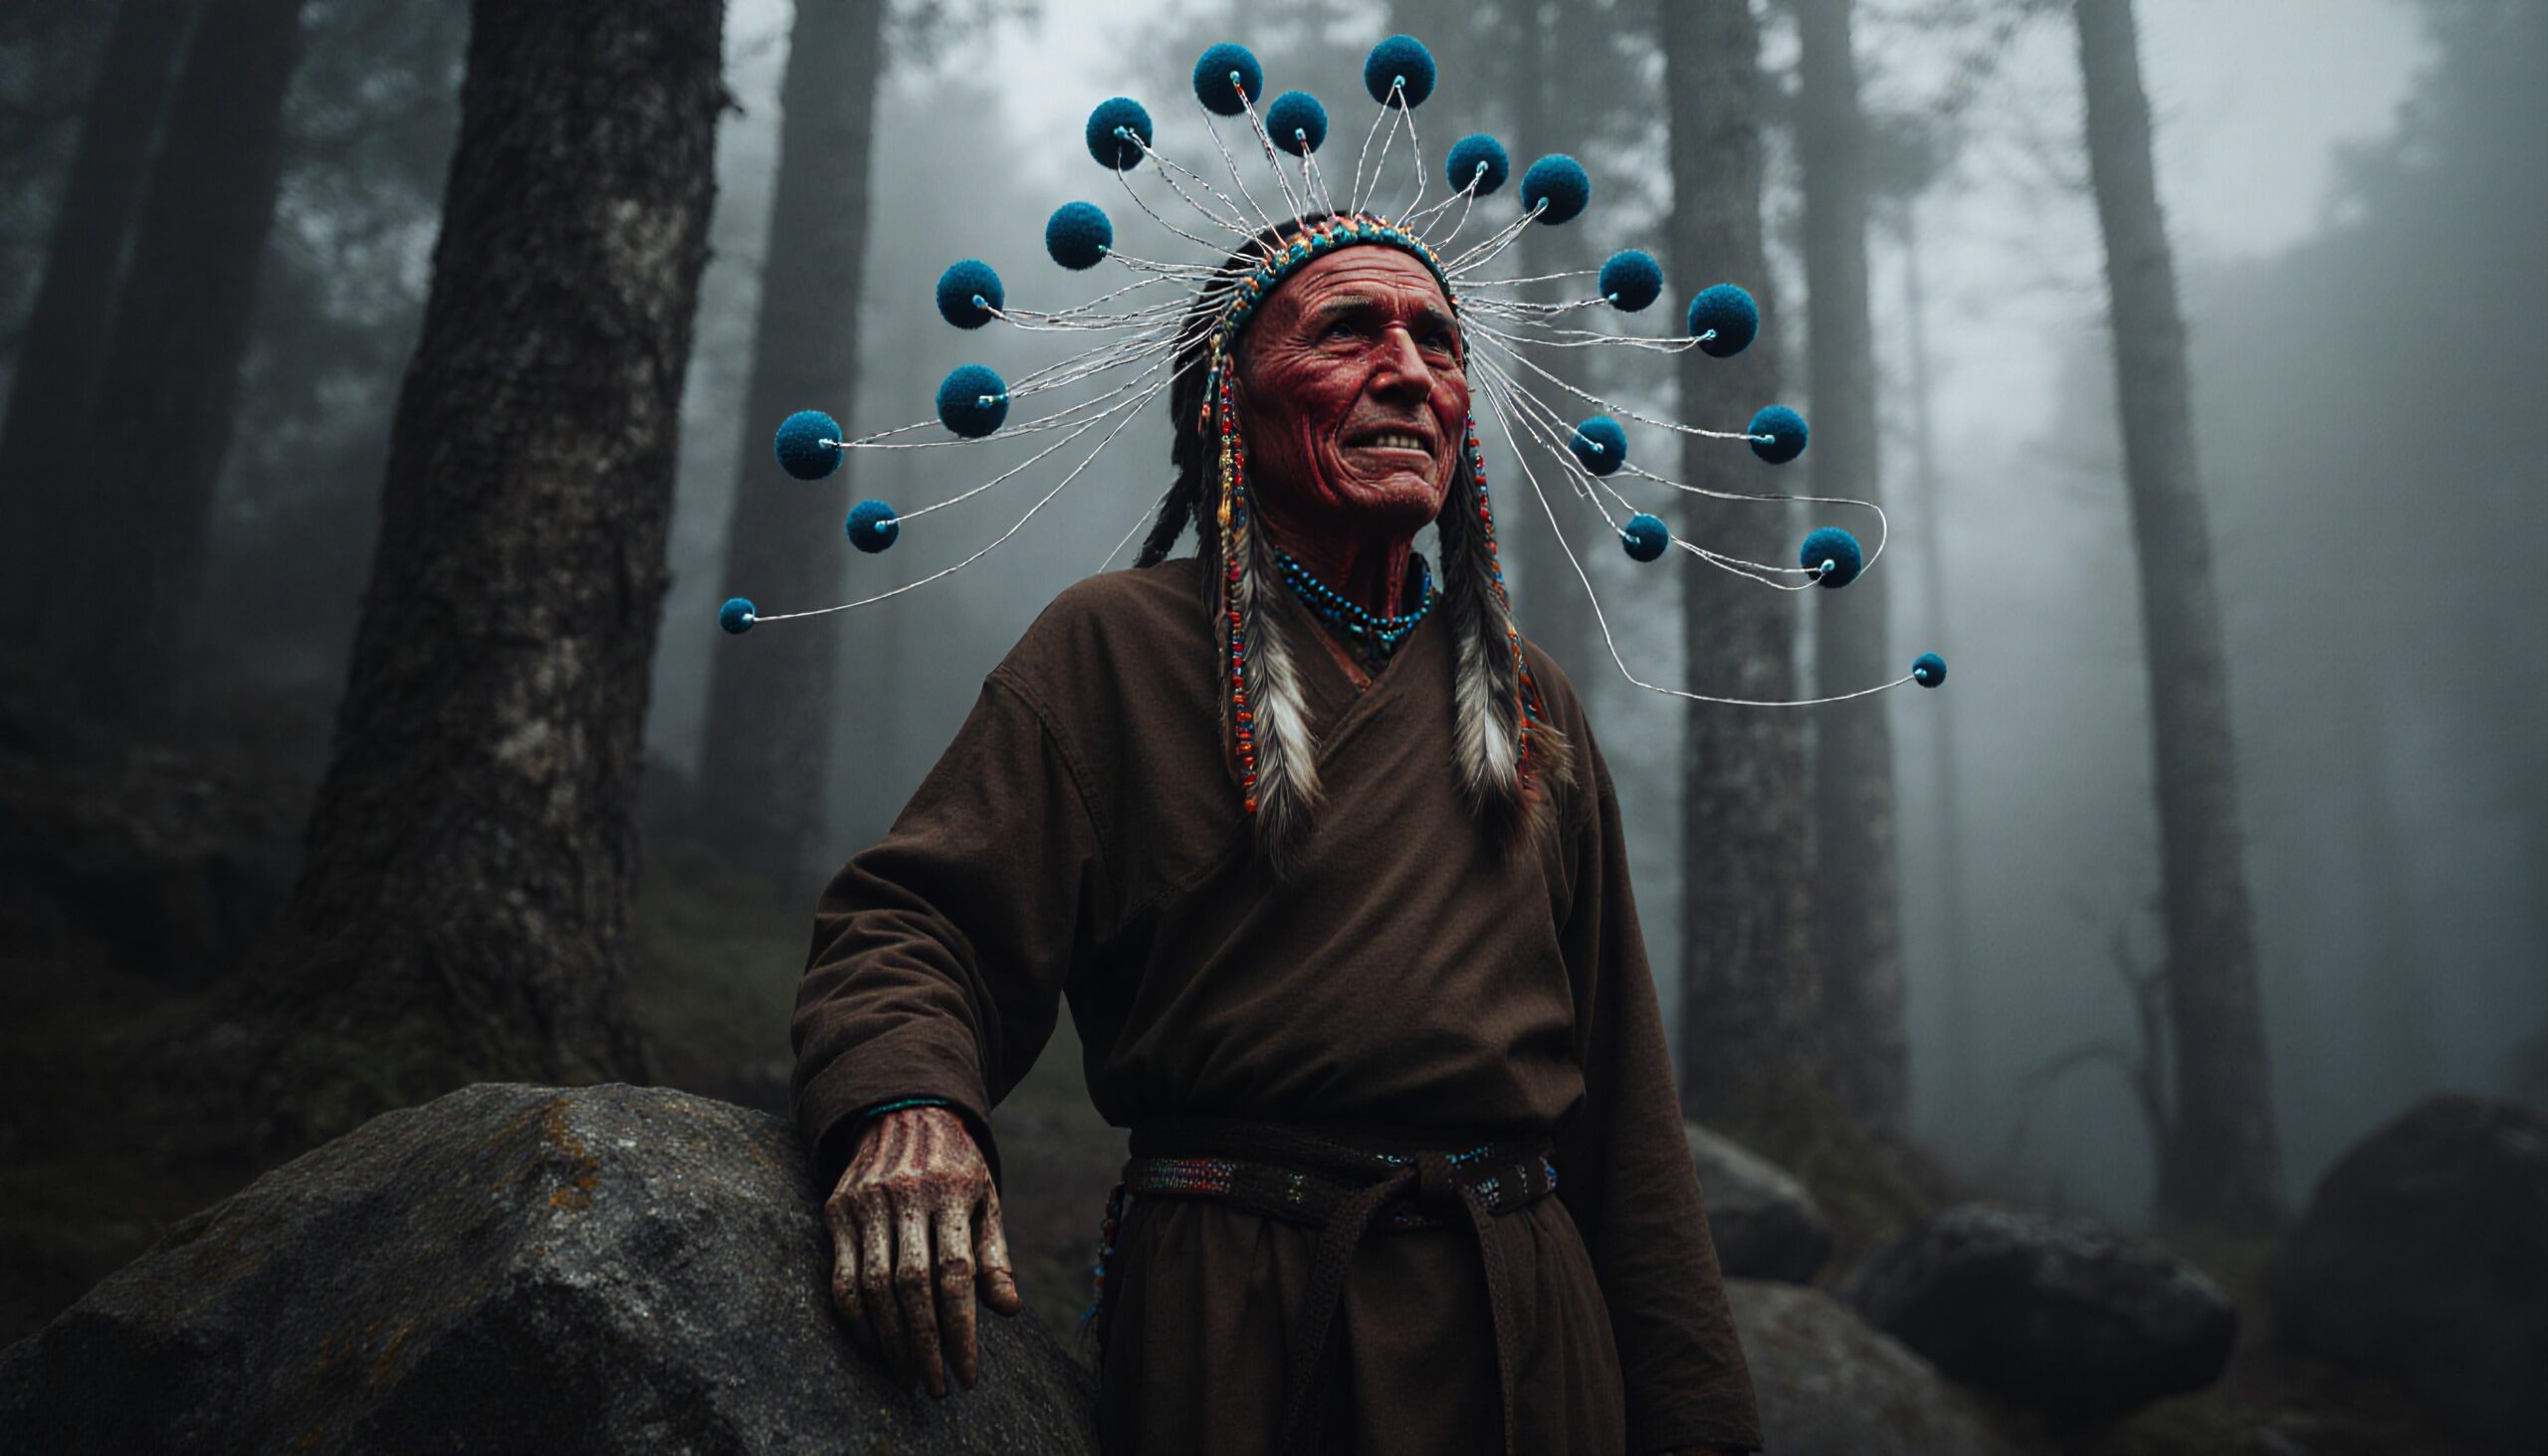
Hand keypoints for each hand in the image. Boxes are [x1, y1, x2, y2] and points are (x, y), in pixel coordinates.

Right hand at [824, 1105, 1024, 1396]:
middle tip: (936, 1388)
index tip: (967, 1375)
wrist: (903, 1111)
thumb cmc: (957, 1166)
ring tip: (909, 1375)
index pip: (956, 1274)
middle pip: (912, 1285)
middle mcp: (905, 1196)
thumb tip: (1008, 1310)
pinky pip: (839, 1278)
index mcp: (951, 1191)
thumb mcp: (986, 1198)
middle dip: (925, 1345)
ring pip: (872, 1286)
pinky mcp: (836, 1211)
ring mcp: (865, 1203)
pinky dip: (855, 1320)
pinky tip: (875, 1346)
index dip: (962, 1329)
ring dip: (890, 1340)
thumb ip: (995, 1255)